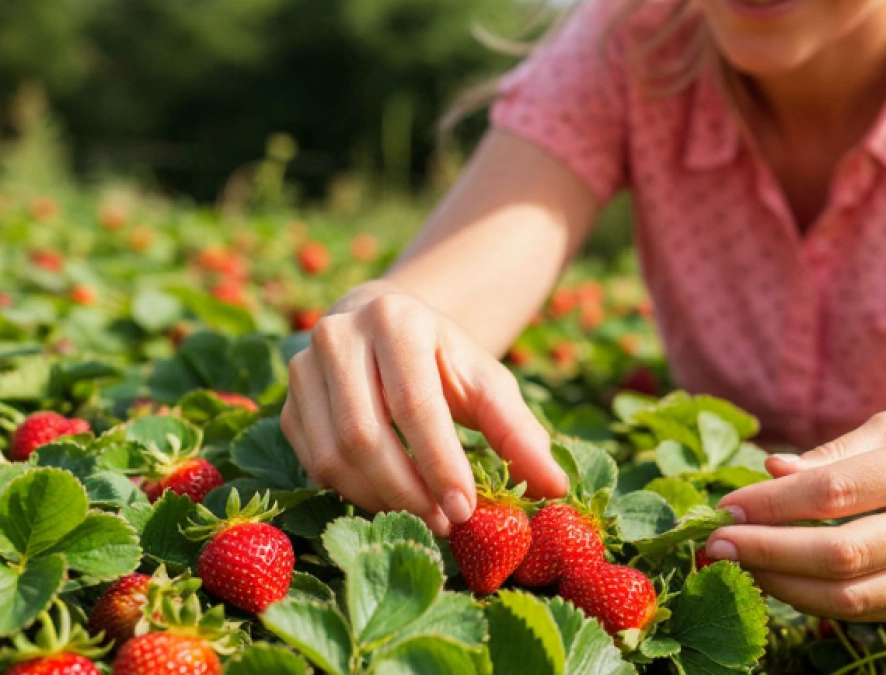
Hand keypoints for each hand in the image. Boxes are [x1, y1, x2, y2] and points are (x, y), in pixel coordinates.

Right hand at [281, 280, 568, 536]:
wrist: (385, 327)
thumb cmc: (445, 361)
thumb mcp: (488, 382)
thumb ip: (519, 431)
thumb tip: (556, 487)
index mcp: (395, 319)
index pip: (413, 402)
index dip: (438, 462)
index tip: (464, 509)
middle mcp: (339, 334)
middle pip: (364, 434)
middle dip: (407, 490)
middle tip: (446, 523)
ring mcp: (303, 367)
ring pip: (332, 454)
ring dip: (380, 498)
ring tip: (425, 515)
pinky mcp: (287, 401)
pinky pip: (313, 462)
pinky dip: (353, 493)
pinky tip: (391, 499)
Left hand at [706, 412, 885, 620]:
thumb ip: (836, 453)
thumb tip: (770, 470)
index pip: (838, 492)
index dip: (774, 505)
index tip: (727, 505)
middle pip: (841, 554)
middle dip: (766, 552)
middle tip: (714, 546)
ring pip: (851, 597)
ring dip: (782, 586)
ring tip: (736, 566)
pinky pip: (868, 613)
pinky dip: (815, 602)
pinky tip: (779, 581)